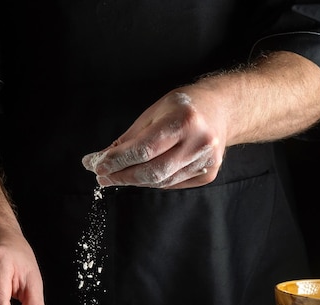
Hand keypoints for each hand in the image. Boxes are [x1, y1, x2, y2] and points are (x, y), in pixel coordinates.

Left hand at [82, 88, 226, 188]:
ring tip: (115, 176)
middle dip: (122, 175)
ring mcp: (206, 161)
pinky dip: (153, 181)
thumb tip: (101, 159)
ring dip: (134, 180)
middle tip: (101, 175)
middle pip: (152, 170)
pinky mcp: (209, 174)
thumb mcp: (154, 112)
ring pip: (161, 181)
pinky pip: (172, 183)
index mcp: (184, 120)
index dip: (117, 160)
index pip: (143, 149)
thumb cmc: (183, 107)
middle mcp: (199, 142)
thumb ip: (130, 138)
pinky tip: (140, 176)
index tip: (96, 164)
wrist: (222, 109)